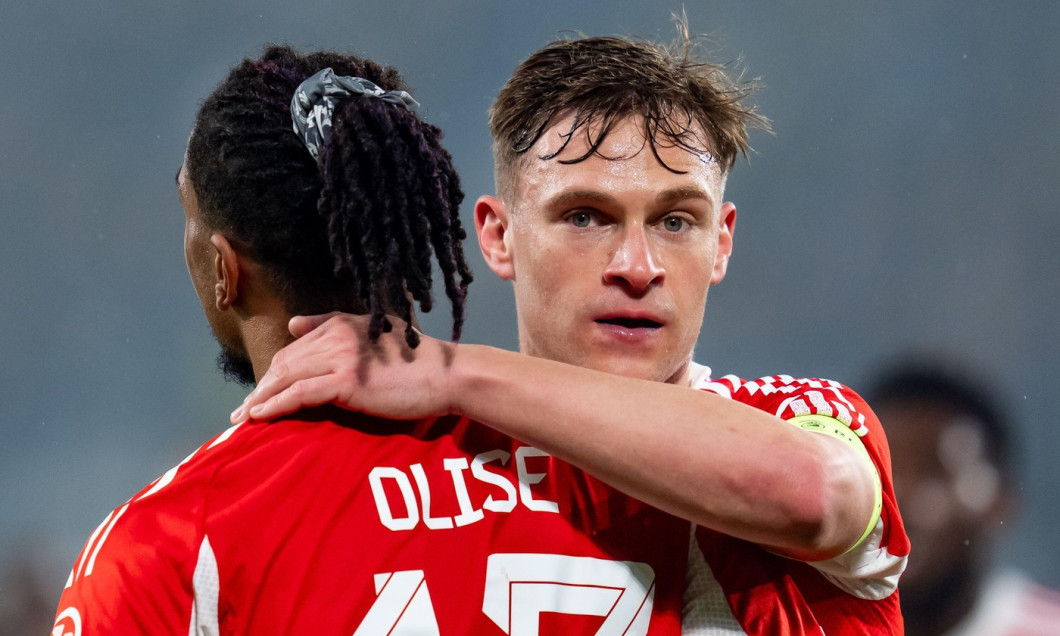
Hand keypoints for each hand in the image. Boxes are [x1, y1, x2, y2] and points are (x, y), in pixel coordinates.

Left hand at [230, 312, 456, 423]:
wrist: (446, 375)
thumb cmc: (417, 361)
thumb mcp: (375, 332)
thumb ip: (333, 325)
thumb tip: (293, 324)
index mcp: (342, 322)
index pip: (295, 348)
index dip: (273, 372)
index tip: (260, 392)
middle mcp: (337, 335)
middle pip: (284, 362)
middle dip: (260, 387)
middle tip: (242, 411)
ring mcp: (341, 357)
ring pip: (286, 377)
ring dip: (260, 399)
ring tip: (242, 419)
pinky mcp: (347, 381)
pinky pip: (299, 393)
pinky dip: (275, 406)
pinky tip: (259, 417)